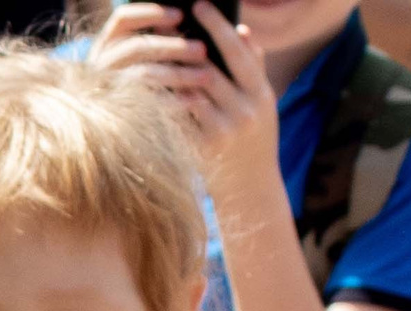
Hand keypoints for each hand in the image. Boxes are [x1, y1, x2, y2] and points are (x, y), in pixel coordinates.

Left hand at [94, 4, 278, 189]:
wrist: (252, 191)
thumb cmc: (254, 140)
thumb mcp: (263, 104)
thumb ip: (254, 68)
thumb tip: (242, 29)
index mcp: (261, 95)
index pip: (239, 52)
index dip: (218, 26)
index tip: (200, 3)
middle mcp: (244, 113)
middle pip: (210, 70)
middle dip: (185, 45)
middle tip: (163, 22)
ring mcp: (222, 134)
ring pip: (189, 95)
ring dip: (168, 72)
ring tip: (149, 52)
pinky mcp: (201, 151)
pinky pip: (177, 119)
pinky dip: (163, 100)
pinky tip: (147, 85)